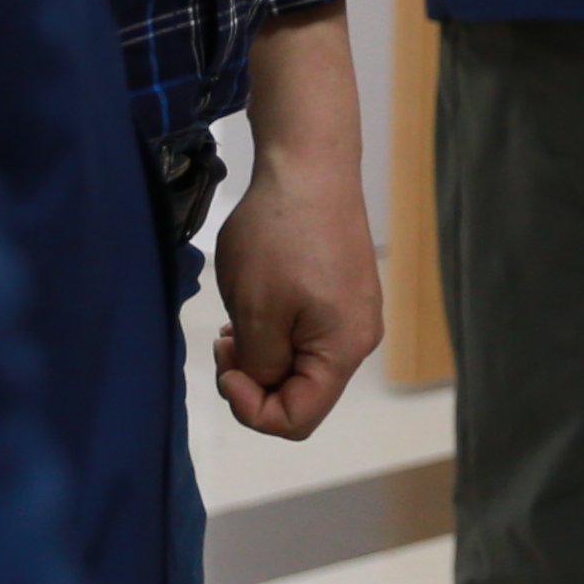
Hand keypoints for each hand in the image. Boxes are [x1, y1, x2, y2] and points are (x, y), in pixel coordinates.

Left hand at [212, 18, 380, 440]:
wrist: (310, 164)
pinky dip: (275, 330)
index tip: (226, 366)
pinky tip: (256, 301)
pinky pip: (307, 334)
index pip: (296, 419)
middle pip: (301, 393)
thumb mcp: (255, 312)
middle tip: (224, 342)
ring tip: (237, 317)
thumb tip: (264, 384)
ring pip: (300, 363)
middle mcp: (360, 336)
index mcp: (344, 348)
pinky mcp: (343, 291)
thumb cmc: (281, 236)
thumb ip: (260, 366)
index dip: (250, 408)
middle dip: (254, 378)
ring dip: (261, 352)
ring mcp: (354, 312)